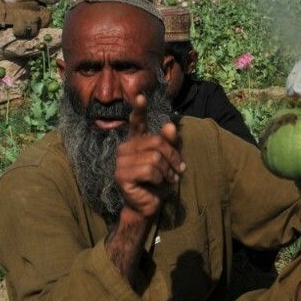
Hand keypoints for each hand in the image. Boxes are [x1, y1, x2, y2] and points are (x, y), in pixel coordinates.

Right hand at [114, 94, 184, 218]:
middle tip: (179, 170)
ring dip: (168, 170)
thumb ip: (169, 143)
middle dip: (173, 157)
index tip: (141, 96)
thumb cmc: (158, 181)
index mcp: (136, 141)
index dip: (139, 110)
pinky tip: (158, 184)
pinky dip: (160, 178)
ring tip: (170, 178)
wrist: (147, 205)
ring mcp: (120, 162)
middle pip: (156, 142)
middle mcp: (125, 148)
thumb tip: (169, 125)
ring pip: (155, 157)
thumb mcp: (168, 160)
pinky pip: (149, 170)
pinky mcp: (121, 175)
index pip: (137, 122)